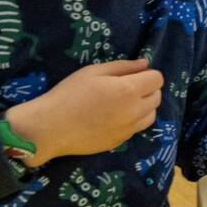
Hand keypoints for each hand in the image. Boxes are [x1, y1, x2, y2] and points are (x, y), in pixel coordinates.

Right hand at [7, 57, 162, 165]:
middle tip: (126, 87)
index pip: (157, 79)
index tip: (133, 75)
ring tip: (122, 104)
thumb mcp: (93, 72)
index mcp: (129, 90)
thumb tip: (145, 64)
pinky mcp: (120, 142)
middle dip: (147, 89)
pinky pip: (136, 129)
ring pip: (151, 115)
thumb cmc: (68, 94)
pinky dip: (132, 121)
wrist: (48, 128)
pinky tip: (112, 118)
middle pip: (157, 97)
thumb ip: (123, 67)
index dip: (148, 74)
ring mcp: (128, 129)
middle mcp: (134, 111)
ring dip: (143, 107)